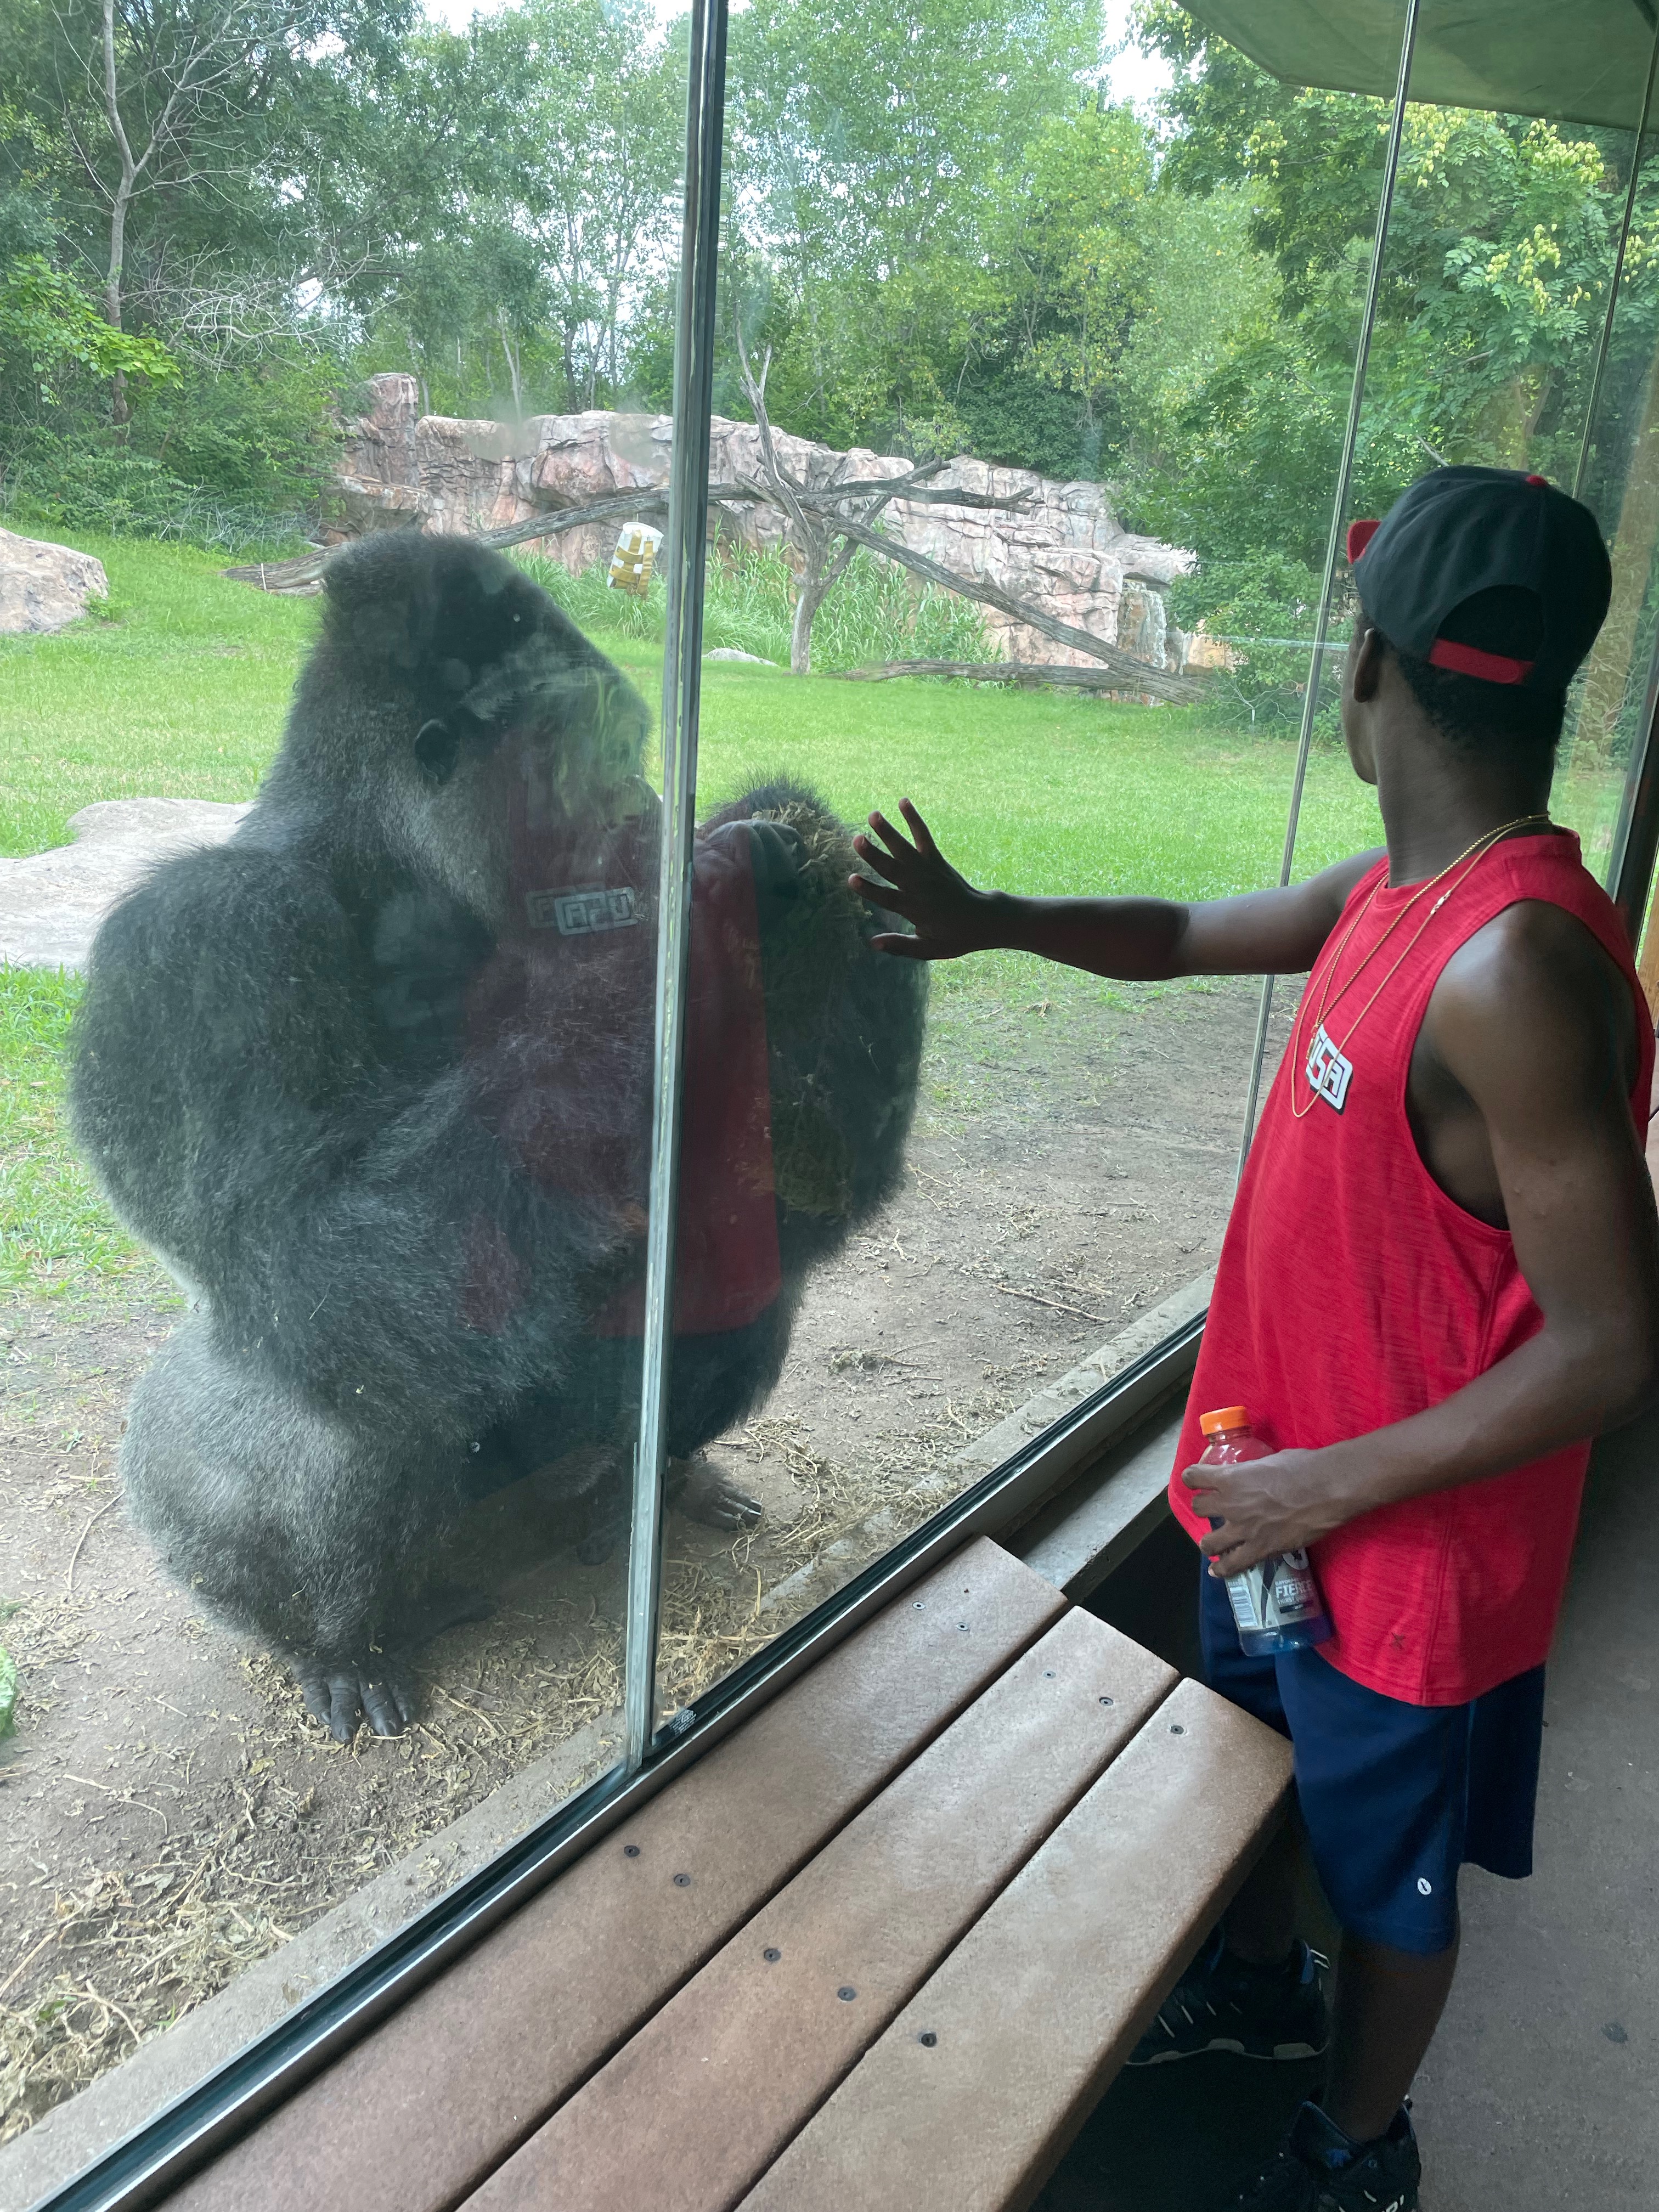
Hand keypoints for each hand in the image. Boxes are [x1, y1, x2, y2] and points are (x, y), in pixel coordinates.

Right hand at [849, 798, 1001, 960]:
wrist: (983, 919)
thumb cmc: (954, 937)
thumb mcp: (929, 949)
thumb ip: (901, 946)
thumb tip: (872, 943)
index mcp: (915, 910)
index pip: (888, 898)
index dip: (869, 889)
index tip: (851, 879)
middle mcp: (920, 887)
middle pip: (893, 869)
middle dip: (874, 855)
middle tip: (856, 839)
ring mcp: (929, 871)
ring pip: (905, 849)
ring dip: (889, 831)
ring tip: (873, 814)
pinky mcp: (937, 860)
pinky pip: (924, 836)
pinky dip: (914, 819)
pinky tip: (903, 801)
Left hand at [1182, 1446, 1350, 1576]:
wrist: (1327, 1490)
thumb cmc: (1304, 1467)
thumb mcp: (1270, 1460)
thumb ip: (1254, 1471)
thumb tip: (1256, 1475)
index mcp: (1231, 1477)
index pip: (1193, 1477)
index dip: (1193, 1479)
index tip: (1196, 1482)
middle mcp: (1230, 1504)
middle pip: (1198, 1508)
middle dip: (1204, 1508)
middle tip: (1214, 1511)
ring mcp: (1243, 1529)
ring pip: (1208, 1542)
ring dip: (1208, 1542)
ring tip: (1212, 1544)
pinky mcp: (1260, 1550)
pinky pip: (1233, 1565)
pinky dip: (1223, 1570)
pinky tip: (1218, 1571)